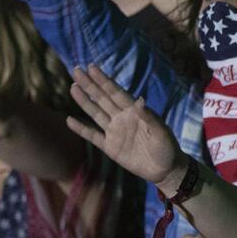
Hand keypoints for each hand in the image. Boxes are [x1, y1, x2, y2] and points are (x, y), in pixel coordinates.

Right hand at [65, 65, 180, 183]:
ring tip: (73, 87)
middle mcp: (122, 118)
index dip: (103, 81)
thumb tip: (140, 100)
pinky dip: (81, 129)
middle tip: (76, 70)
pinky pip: (92, 136)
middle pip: (102, 99)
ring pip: (96, 113)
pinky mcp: (110, 147)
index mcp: (134, 111)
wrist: (164, 169)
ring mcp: (114, 132)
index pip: (115, 93)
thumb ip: (149, 118)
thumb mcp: (161, 132)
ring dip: (84, 101)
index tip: (91, 68)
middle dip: (90, 85)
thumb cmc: (167, 147)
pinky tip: (69, 120)